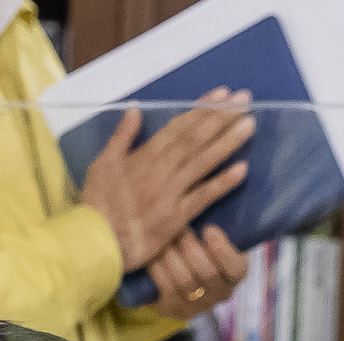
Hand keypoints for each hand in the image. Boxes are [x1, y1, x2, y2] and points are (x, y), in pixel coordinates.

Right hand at [77, 92, 254, 271]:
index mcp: (144, 156)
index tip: (222, 94)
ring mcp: (171, 193)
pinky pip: (203, 197)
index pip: (178, 127)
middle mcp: (161, 170)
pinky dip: (222, 183)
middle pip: (195, 139)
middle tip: (245, 100)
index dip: (202, 109)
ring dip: (227, 142)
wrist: (94, 242)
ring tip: (249, 124)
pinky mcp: (176, 217)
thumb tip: (135, 109)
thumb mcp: (102, 164)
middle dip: (221, 118)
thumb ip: (121, 137)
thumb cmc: (96, 204)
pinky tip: (242, 169)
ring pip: (203, 162)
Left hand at [146, 224, 249, 322]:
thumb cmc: (204, 250)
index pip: (235, 267)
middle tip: (178, 227)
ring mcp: (197, 306)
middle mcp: (220, 293)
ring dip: (172, 256)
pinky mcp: (174, 310)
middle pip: (207, 272)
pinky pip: (164, 288)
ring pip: (184, 280)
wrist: (184, 280)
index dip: (221, 248)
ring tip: (164, 237)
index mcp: (237, 274)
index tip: (208, 228)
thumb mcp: (217, 240)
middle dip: (190, 247)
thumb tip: (210, 197)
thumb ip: (218, 229)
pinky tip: (152, 254)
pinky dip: (158, 268)